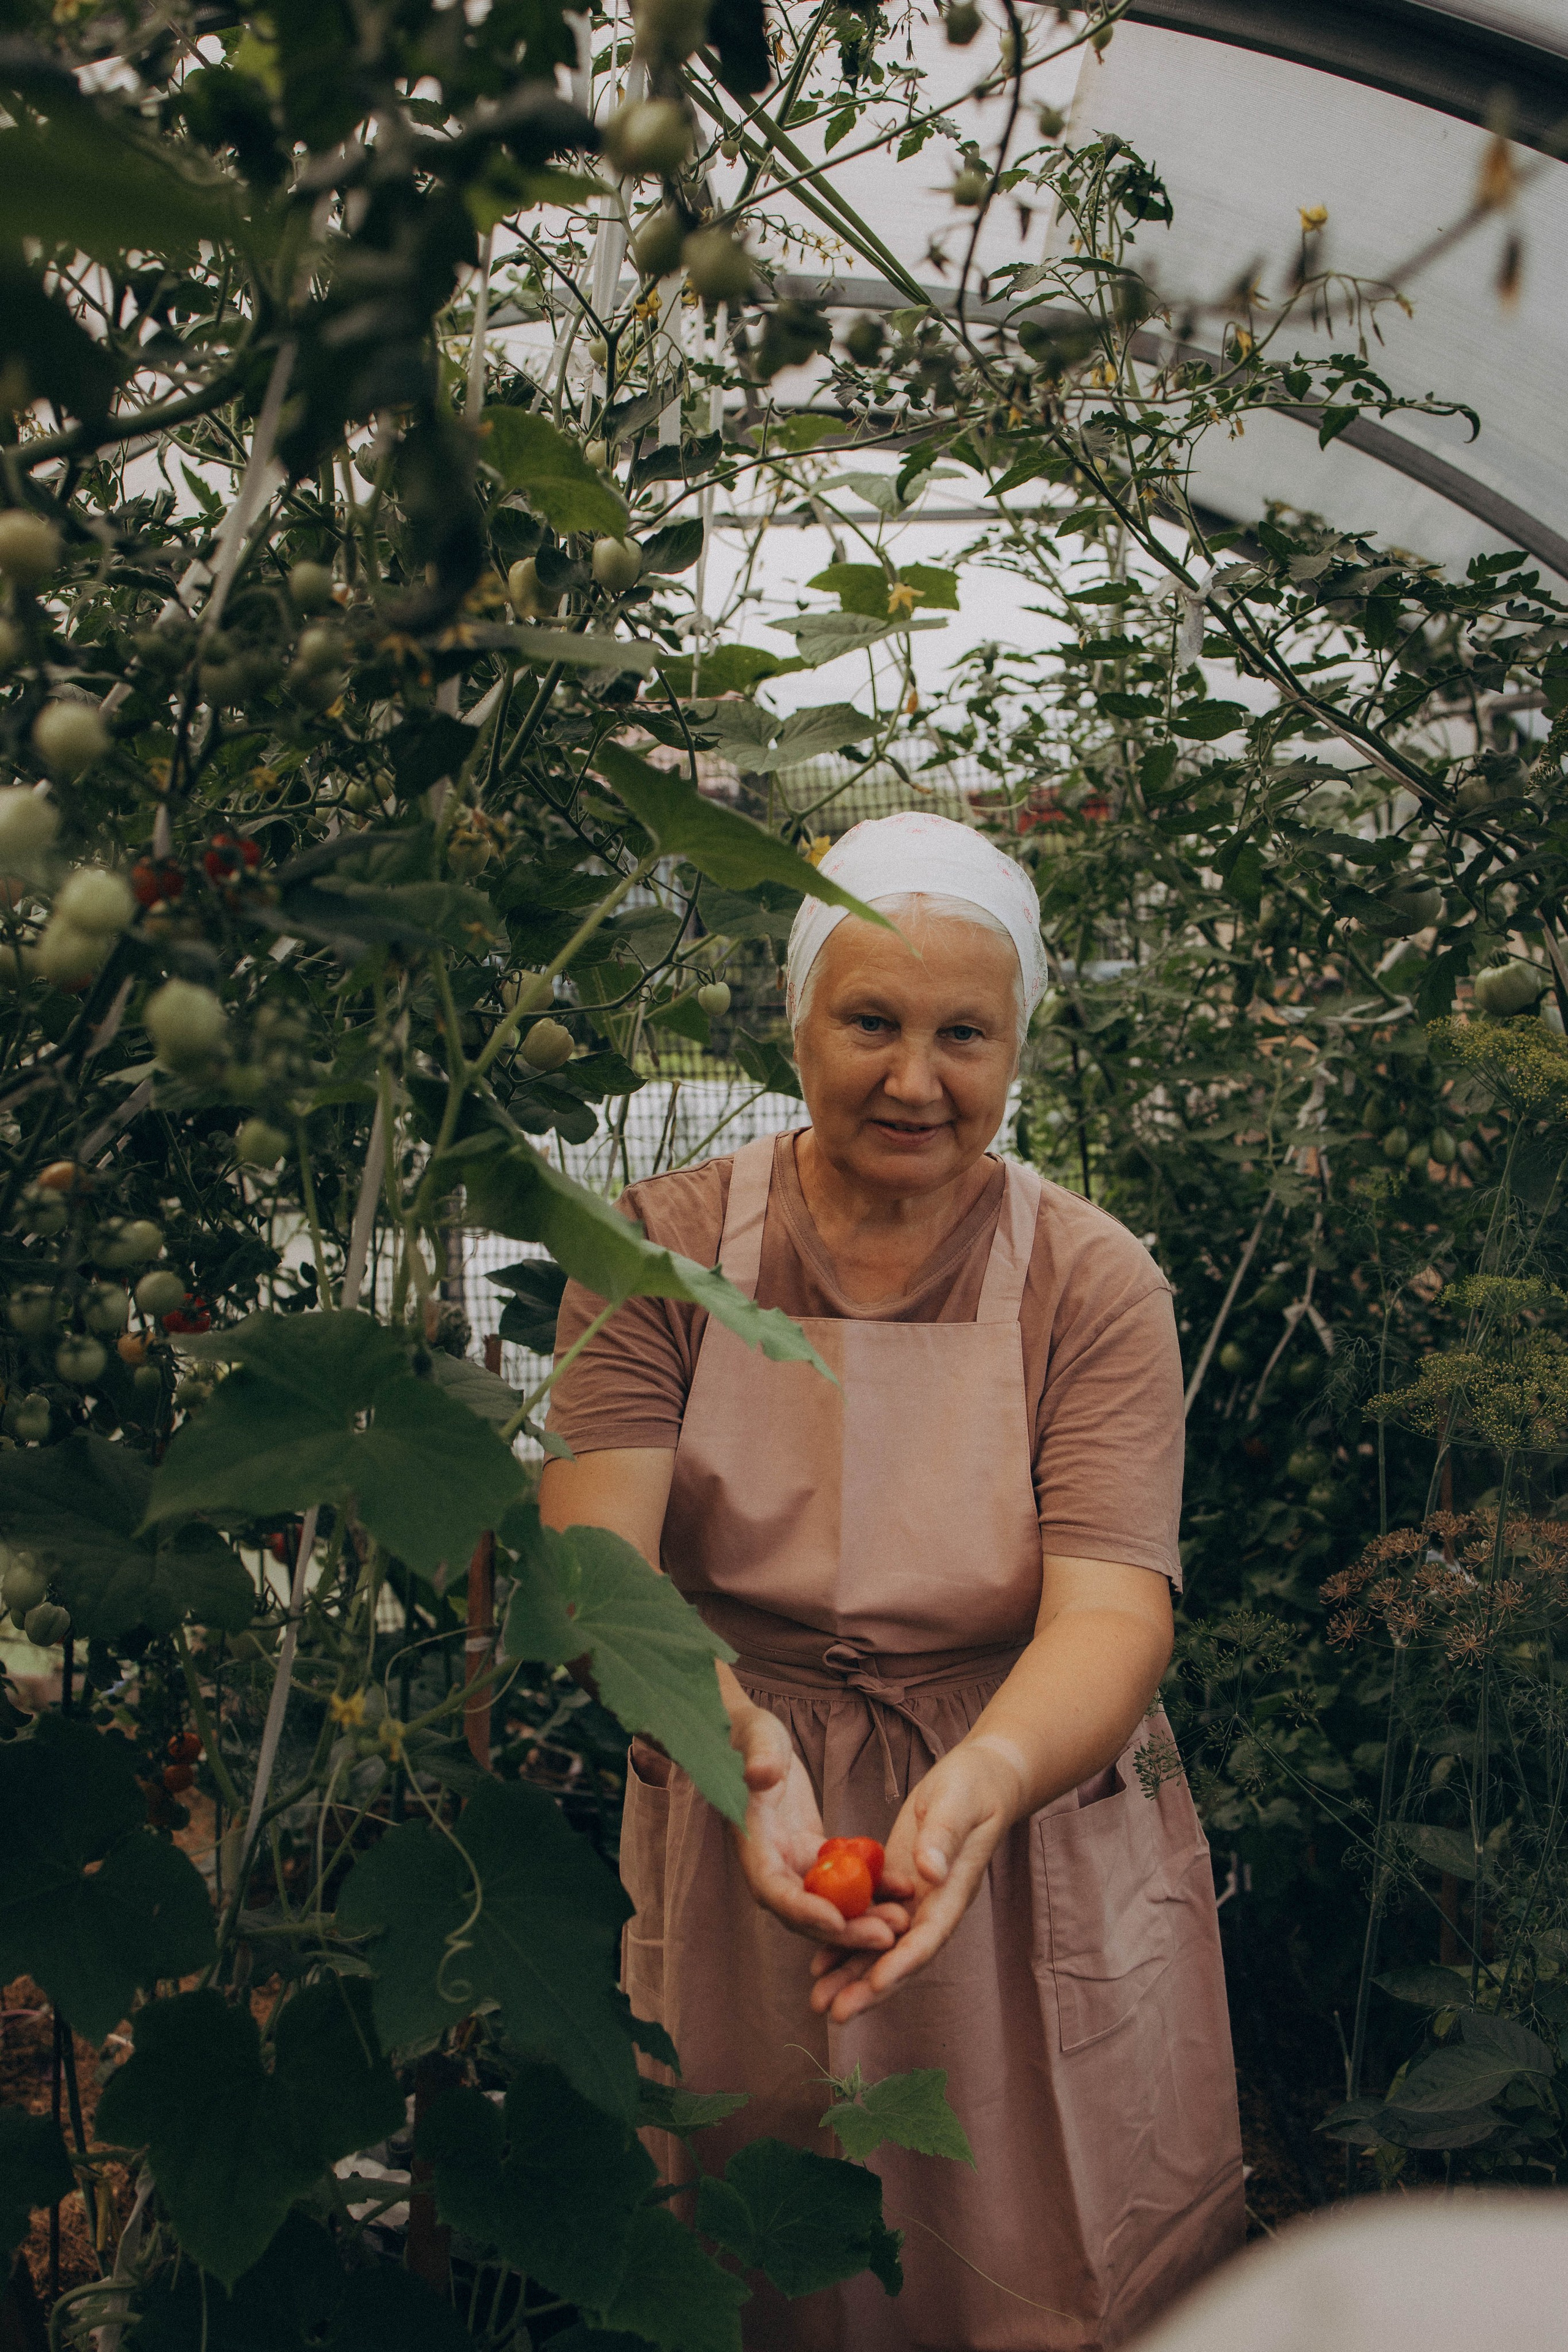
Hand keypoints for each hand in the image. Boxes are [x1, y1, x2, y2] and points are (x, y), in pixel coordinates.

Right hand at [728, 1697, 908, 1955]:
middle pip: (807, 1911)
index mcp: (751, 1845)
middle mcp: (771, 1864)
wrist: (752, 1739)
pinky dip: (870, 1887)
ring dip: (864, 1916)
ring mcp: (793, 1862)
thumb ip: (759, 1758)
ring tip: (903, 1920)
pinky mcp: (812, 1854)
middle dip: (846, 1929)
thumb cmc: (751, 1737)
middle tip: (888, 1937)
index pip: (775, 1891)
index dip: (805, 1910)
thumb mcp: (757, 1739)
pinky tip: (903, 1889)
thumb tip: (760, 1775)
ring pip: (829, 1903)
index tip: (838, 1921)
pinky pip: (843, 1880)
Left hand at [807, 1738, 1022, 2023]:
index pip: (927, 1937)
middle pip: (901, 1956)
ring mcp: (915, 1900)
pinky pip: (870, 1924)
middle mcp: (933, 1906)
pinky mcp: (897, 1887)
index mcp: (952, 1891)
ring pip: (881, 1947)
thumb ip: (944, 1838)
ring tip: (819, 2001)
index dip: (902, 1963)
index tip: (876, 1984)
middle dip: (869, 1986)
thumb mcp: (958, 1805)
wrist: (979, 1780)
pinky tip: (819, 1963)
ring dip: (852, 1975)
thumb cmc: (973, 1788)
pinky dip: (846, 1943)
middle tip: (834, 2014)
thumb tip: (929, 1873)